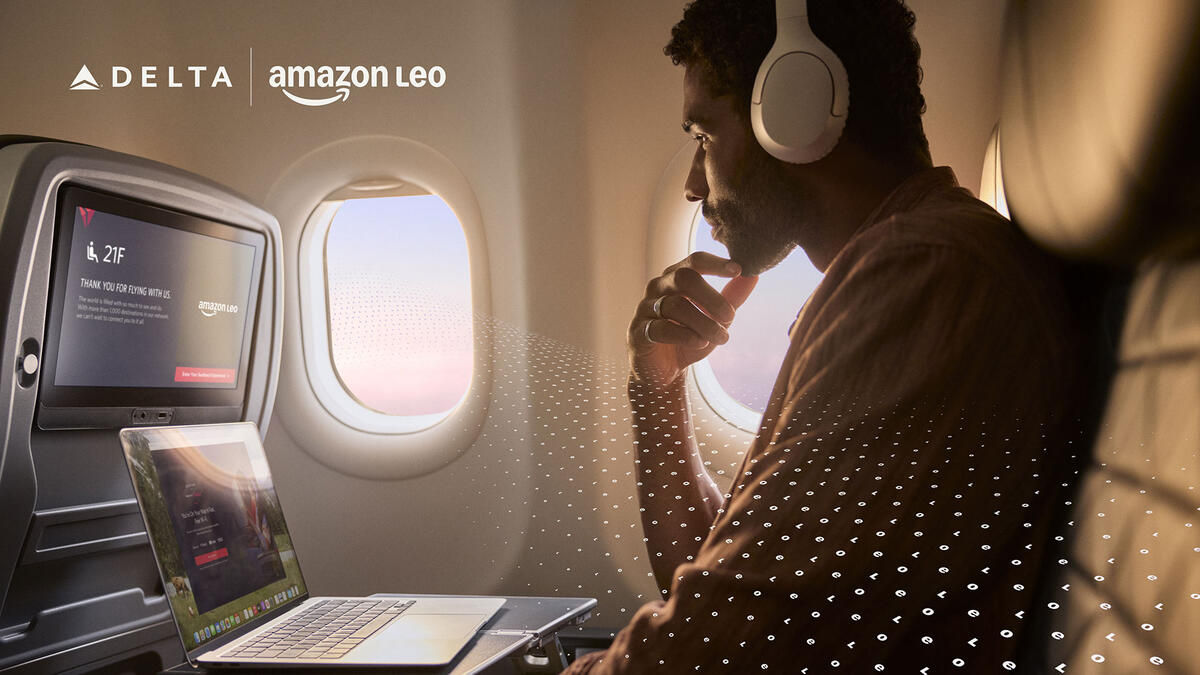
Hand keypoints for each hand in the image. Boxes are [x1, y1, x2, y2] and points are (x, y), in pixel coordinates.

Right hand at [628, 252, 757, 388]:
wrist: (664, 371)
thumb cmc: (689, 336)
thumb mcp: (715, 318)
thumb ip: (732, 296)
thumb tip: (754, 275)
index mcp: (676, 278)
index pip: (694, 261)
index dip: (715, 263)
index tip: (738, 269)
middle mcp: (658, 288)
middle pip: (683, 278)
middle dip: (711, 297)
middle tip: (731, 316)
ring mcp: (645, 309)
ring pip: (675, 305)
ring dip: (704, 322)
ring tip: (722, 338)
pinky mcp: (638, 332)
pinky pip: (660, 328)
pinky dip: (684, 335)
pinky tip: (700, 342)